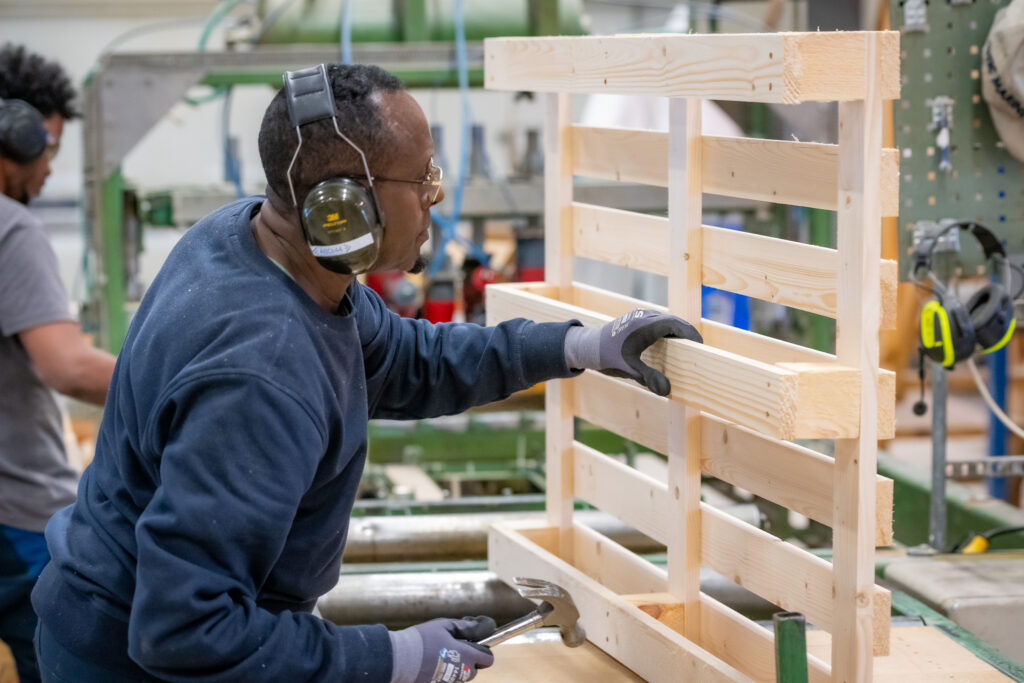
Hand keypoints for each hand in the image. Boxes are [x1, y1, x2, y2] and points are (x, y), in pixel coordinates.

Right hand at [389, 616, 495, 682]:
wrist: (400, 659)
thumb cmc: (422, 640)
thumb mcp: (445, 626)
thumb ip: (466, 627)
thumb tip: (482, 625)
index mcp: (466, 655)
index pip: (488, 659)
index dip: (484, 650)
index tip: (475, 642)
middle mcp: (462, 672)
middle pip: (476, 668)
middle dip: (470, 658)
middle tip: (456, 646)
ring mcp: (451, 681)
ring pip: (462, 674)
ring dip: (458, 665)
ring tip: (442, 653)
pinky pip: (449, 679)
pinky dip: (446, 671)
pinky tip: (434, 661)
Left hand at [564, 309, 701, 395]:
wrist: (587, 346)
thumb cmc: (607, 357)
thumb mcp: (629, 369)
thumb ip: (649, 378)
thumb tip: (667, 390)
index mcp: (646, 326)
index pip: (677, 325)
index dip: (691, 334)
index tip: (700, 346)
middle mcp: (645, 317)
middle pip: (674, 321)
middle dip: (687, 334)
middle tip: (697, 350)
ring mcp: (640, 316)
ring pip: (666, 320)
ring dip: (677, 331)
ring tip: (686, 348)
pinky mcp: (637, 320)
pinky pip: (658, 322)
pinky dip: (667, 331)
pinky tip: (669, 345)